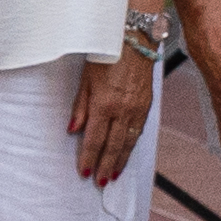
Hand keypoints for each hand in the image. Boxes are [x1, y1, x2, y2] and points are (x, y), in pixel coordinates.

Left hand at [69, 47, 156, 187]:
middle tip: (100, 182)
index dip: (88, 157)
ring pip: (128, 142)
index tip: (84, 171)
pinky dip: (132, 145)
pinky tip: (127, 153)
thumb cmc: (106, 52)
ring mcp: (137, 108)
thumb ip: (80, 107)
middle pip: (112, 146)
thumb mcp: (86, 78)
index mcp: (103, 104)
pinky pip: (139, 131)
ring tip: (113, 175)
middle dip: (105, 166)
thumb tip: (73, 129)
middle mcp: (122, 110)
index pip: (94, 139)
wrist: (134, 38)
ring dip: (120, 161)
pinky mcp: (147, 105)